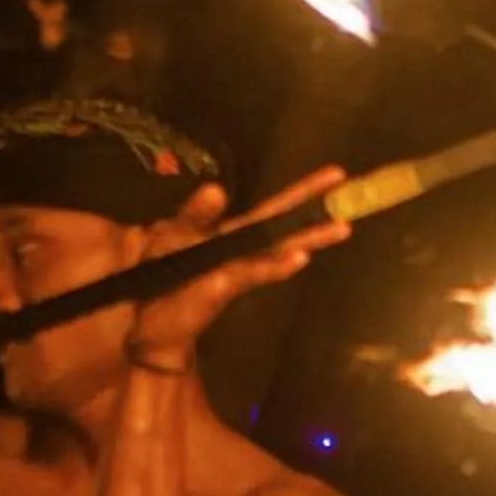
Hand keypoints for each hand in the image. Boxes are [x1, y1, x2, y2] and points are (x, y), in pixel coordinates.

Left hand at [125, 167, 351, 366]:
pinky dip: (274, 266)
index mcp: (234, 233)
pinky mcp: (221, 289)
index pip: (273, 210)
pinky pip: (251, 273)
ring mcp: (236, 271)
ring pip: (277, 252)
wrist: (145, 320)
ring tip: (340, 227)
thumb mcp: (172, 232)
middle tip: (351, 192)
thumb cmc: (161, 275)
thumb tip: (218, 189)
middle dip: (317, 210)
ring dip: (308, 239)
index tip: (337, 175)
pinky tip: (298, 259)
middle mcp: (243, 252)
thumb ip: (195, 213)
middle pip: (285, 228)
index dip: (303, 192)